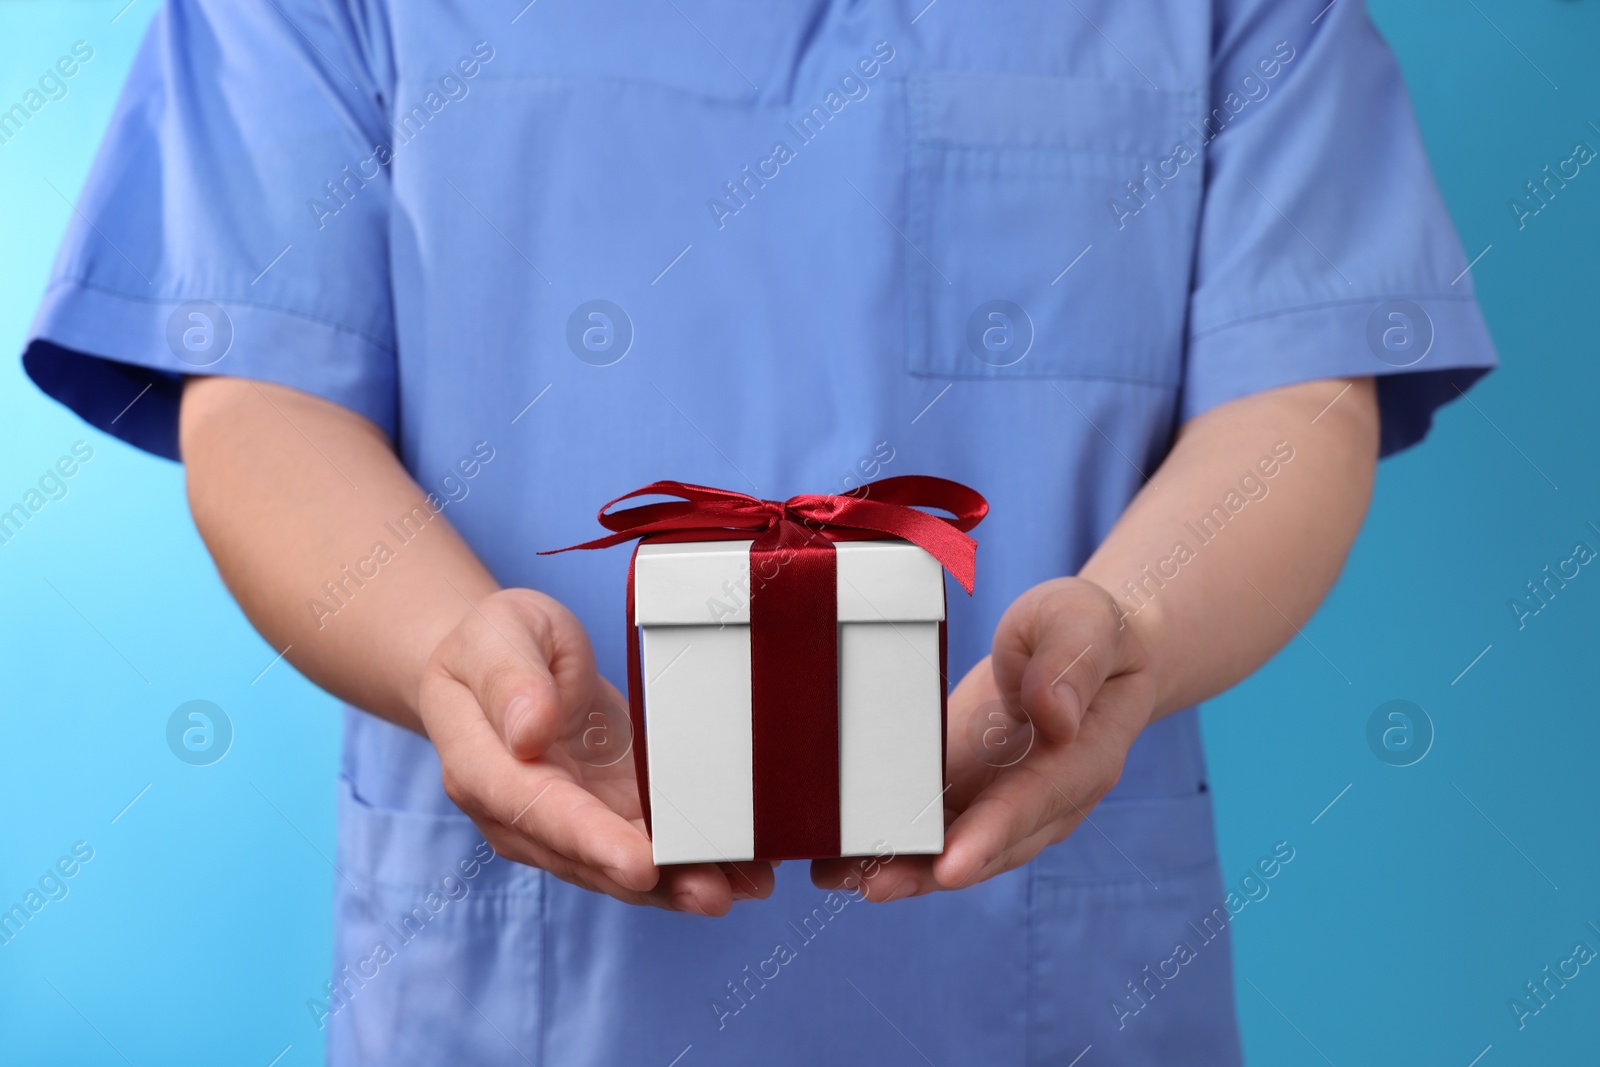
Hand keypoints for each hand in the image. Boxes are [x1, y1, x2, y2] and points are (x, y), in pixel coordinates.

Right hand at [419, 588, 775, 914]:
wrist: (499, 661)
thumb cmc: (493, 643)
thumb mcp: (497, 636)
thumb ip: (510, 681)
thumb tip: (530, 731)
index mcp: (482, 766)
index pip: (537, 811)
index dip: (591, 841)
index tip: (639, 864)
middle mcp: (520, 812)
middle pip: (588, 857)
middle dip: (655, 880)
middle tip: (716, 892)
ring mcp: (565, 822)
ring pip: (621, 865)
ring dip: (683, 882)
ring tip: (744, 886)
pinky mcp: (604, 816)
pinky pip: (645, 845)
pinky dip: (690, 860)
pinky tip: (740, 868)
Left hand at [811, 577, 1155, 899]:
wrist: (1083, 648)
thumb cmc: (1089, 631)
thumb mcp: (1084, 623)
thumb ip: (1072, 664)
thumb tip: (1054, 714)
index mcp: (1079, 759)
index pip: (1033, 803)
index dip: (991, 836)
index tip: (951, 867)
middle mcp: (1040, 797)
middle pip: (984, 846)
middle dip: (927, 870)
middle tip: (872, 885)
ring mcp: (998, 800)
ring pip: (948, 847)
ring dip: (896, 866)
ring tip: (837, 876)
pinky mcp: (963, 791)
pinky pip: (926, 825)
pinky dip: (885, 842)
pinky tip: (835, 857)